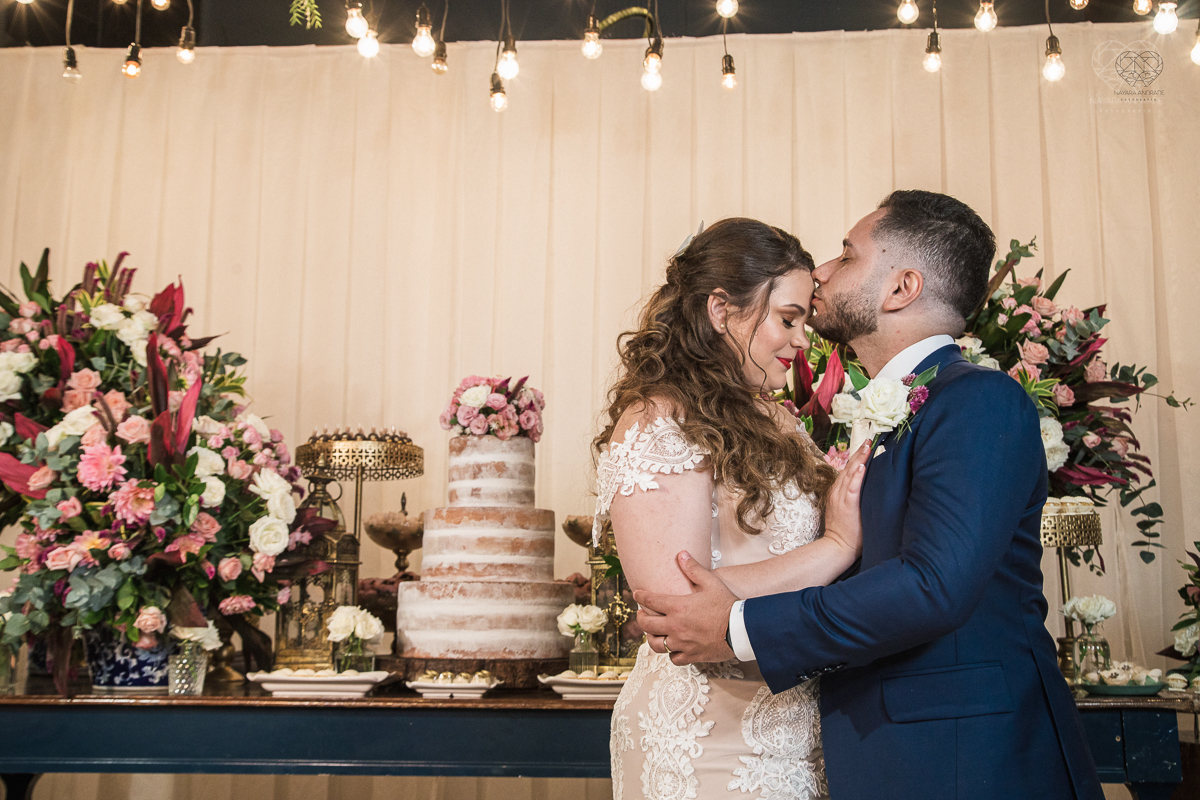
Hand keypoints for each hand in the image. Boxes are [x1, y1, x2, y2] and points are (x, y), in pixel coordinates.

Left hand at [634, 551, 736, 665]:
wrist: (741, 629)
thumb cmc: (727, 605)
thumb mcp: (711, 582)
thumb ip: (693, 568)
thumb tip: (681, 554)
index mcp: (678, 607)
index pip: (650, 601)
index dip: (640, 597)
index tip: (636, 595)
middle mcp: (675, 626)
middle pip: (647, 625)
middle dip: (640, 618)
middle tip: (641, 615)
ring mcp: (682, 643)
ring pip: (656, 645)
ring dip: (652, 638)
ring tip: (653, 633)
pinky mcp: (691, 655)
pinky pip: (674, 658)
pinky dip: (671, 654)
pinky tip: (674, 648)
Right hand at [822, 441, 868, 557]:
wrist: (837, 547)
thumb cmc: (845, 531)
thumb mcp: (845, 509)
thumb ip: (852, 497)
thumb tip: (865, 487)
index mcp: (838, 492)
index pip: (847, 470)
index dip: (856, 457)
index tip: (866, 445)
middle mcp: (838, 492)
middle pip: (848, 468)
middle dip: (859, 453)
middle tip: (869, 440)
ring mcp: (841, 498)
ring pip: (850, 474)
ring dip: (859, 459)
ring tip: (867, 447)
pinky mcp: (847, 506)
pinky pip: (852, 488)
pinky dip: (856, 477)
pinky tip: (861, 467)